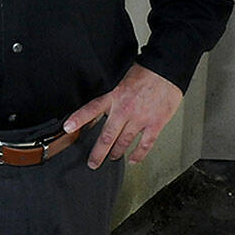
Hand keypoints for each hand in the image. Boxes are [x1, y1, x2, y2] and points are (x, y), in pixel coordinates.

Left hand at [63, 63, 181, 169]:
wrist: (166, 71)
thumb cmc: (145, 73)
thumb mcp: (120, 81)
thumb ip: (111, 97)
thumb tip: (101, 109)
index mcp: (114, 97)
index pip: (91, 109)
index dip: (78, 119)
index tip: (68, 128)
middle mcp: (124, 110)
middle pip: (107, 135)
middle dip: (98, 152)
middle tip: (92, 163)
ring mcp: (140, 118)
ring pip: (124, 141)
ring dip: (116, 152)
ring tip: (112, 158)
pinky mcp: (155, 124)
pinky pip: (145, 144)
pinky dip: (138, 154)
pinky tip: (133, 160)